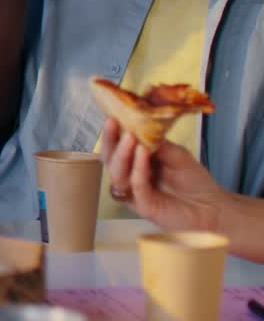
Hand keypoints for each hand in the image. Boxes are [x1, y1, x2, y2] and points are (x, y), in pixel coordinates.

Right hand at [99, 117, 225, 232]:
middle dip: (110, 141)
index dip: (112, 132)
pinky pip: (136, 186)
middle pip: (110, 160)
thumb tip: (140, 128)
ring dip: (122, 154)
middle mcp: (130, 177)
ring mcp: (135, 193)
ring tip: (130, 138)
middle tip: (113, 123)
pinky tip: (143, 153)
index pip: (117, 147)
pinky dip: (138, 169)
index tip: (112, 116)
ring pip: (118, 174)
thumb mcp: (176, 154)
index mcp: (135, 163)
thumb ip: (158, 144)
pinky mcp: (144, 207)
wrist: (212, 207)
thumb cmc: (193, 181)